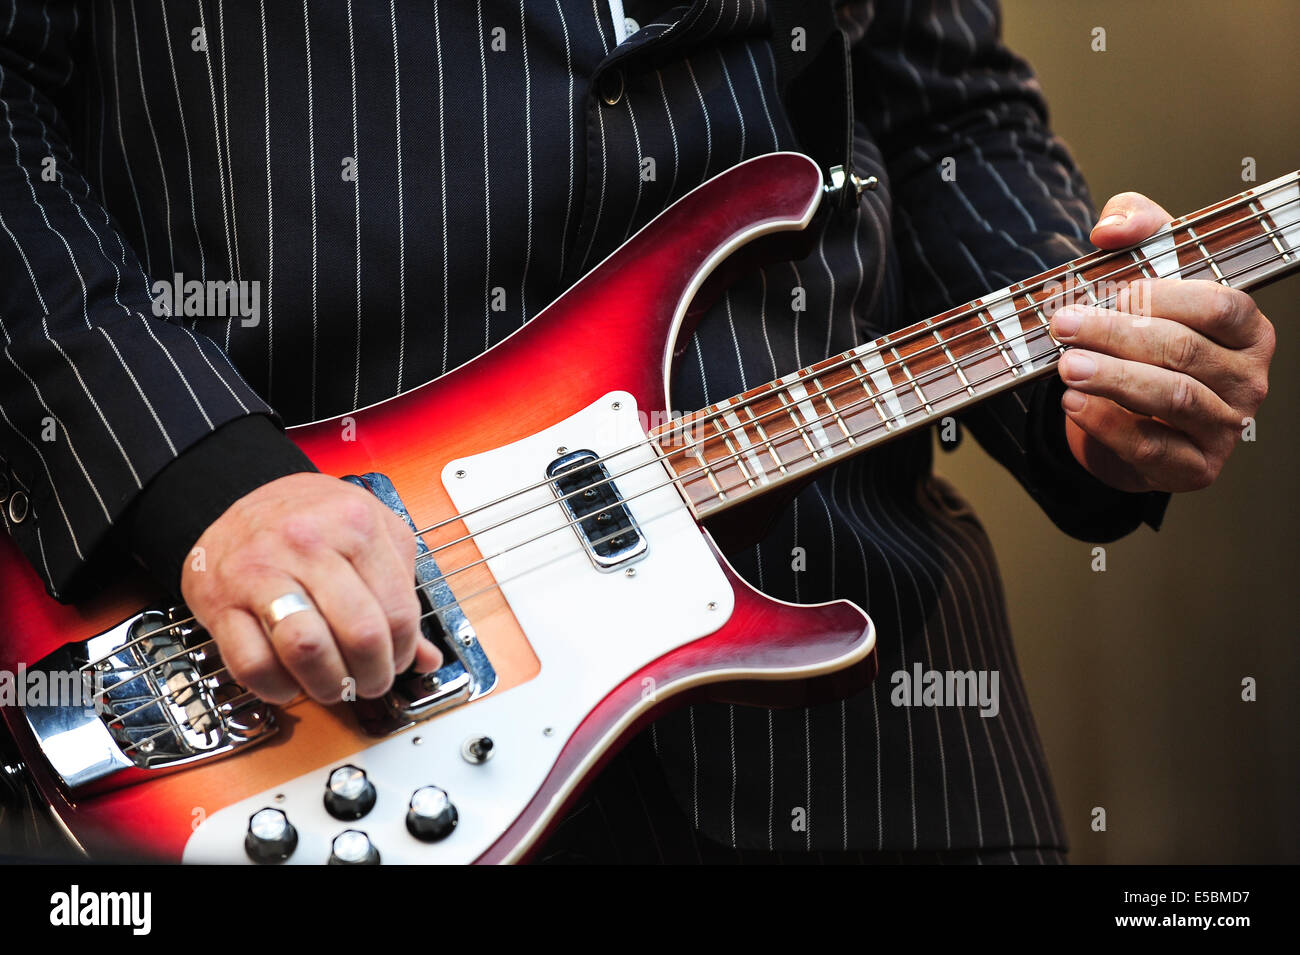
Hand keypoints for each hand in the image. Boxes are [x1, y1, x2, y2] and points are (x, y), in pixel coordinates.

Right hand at [181, 472, 442, 704]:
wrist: (239, 496)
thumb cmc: (312, 519)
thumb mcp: (372, 533)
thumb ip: (402, 592)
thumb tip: (426, 657)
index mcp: (355, 524)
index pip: (398, 611)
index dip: (404, 650)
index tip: (398, 660)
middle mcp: (307, 542)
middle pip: (360, 634)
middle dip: (373, 674)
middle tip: (370, 681)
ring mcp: (260, 571)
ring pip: (307, 650)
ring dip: (329, 685)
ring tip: (335, 685)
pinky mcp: (220, 601)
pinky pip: (253, 664)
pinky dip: (277, 687)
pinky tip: (290, 679)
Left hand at [1048, 192, 1275, 492]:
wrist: (1136, 416)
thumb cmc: (1147, 335)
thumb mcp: (1146, 270)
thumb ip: (1136, 228)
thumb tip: (1110, 230)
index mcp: (1246, 331)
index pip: (1218, 305)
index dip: (1161, 296)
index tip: (1108, 290)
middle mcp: (1247, 380)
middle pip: (1184, 351)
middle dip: (1117, 335)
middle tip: (1064, 325)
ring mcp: (1225, 427)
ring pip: (1172, 398)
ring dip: (1113, 379)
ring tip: (1066, 366)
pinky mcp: (1194, 468)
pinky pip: (1151, 447)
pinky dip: (1107, 424)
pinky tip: (1073, 403)